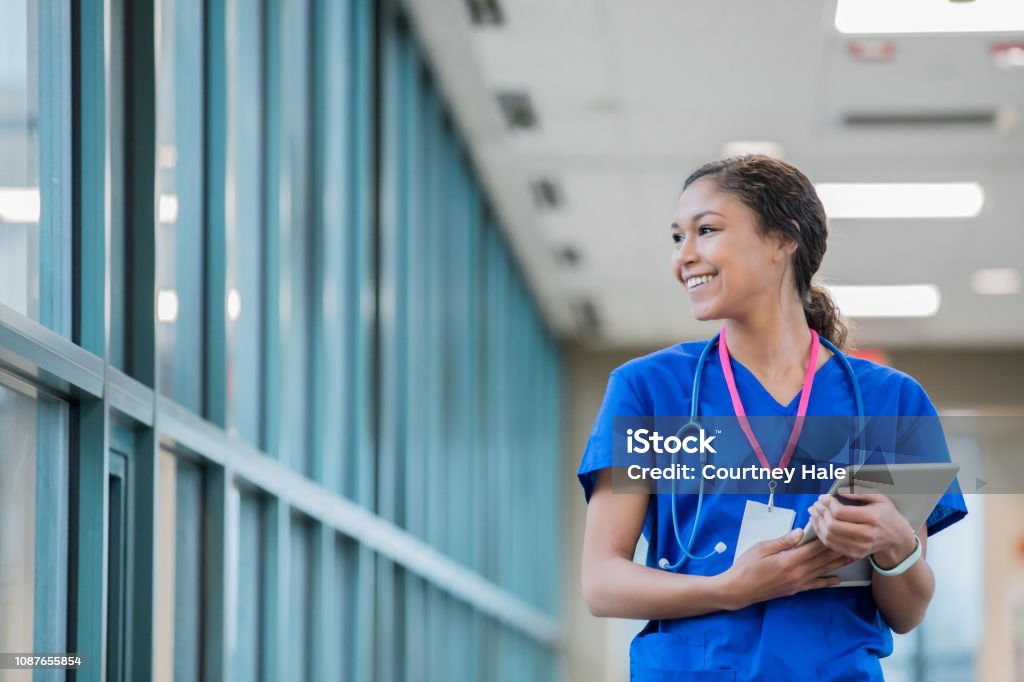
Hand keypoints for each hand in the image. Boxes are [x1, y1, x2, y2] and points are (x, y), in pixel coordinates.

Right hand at [723, 528, 851, 609]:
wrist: (739, 590)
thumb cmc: (746, 567)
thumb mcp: (761, 548)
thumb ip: (783, 541)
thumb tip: (800, 532)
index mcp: (789, 560)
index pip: (814, 547)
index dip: (827, 537)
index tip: (837, 527)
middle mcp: (798, 573)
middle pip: (824, 560)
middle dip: (839, 549)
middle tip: (854, 540)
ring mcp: (798, 583)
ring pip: (824, 571)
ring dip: (839, 563)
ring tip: (853, 556)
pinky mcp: (796, 589)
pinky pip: (816, 585)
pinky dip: (828, 581)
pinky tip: (838, 579)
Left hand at [808, 487, 916, 564]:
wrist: (897, 539)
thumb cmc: (886, 514)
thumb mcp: (879, 498)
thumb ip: (859, 492)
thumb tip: (840, 490)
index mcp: (872, 518)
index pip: (841, 512)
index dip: (828, 504)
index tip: (824, 497)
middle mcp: (866, 535)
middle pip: (832, 525)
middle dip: (820, 512)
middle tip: (816, 504)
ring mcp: (860, 547)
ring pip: (829, 536)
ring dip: (817, 523)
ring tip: (814, 512)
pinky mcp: (855, 554)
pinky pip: (831, 545)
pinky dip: (821, 534)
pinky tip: (818, 524)